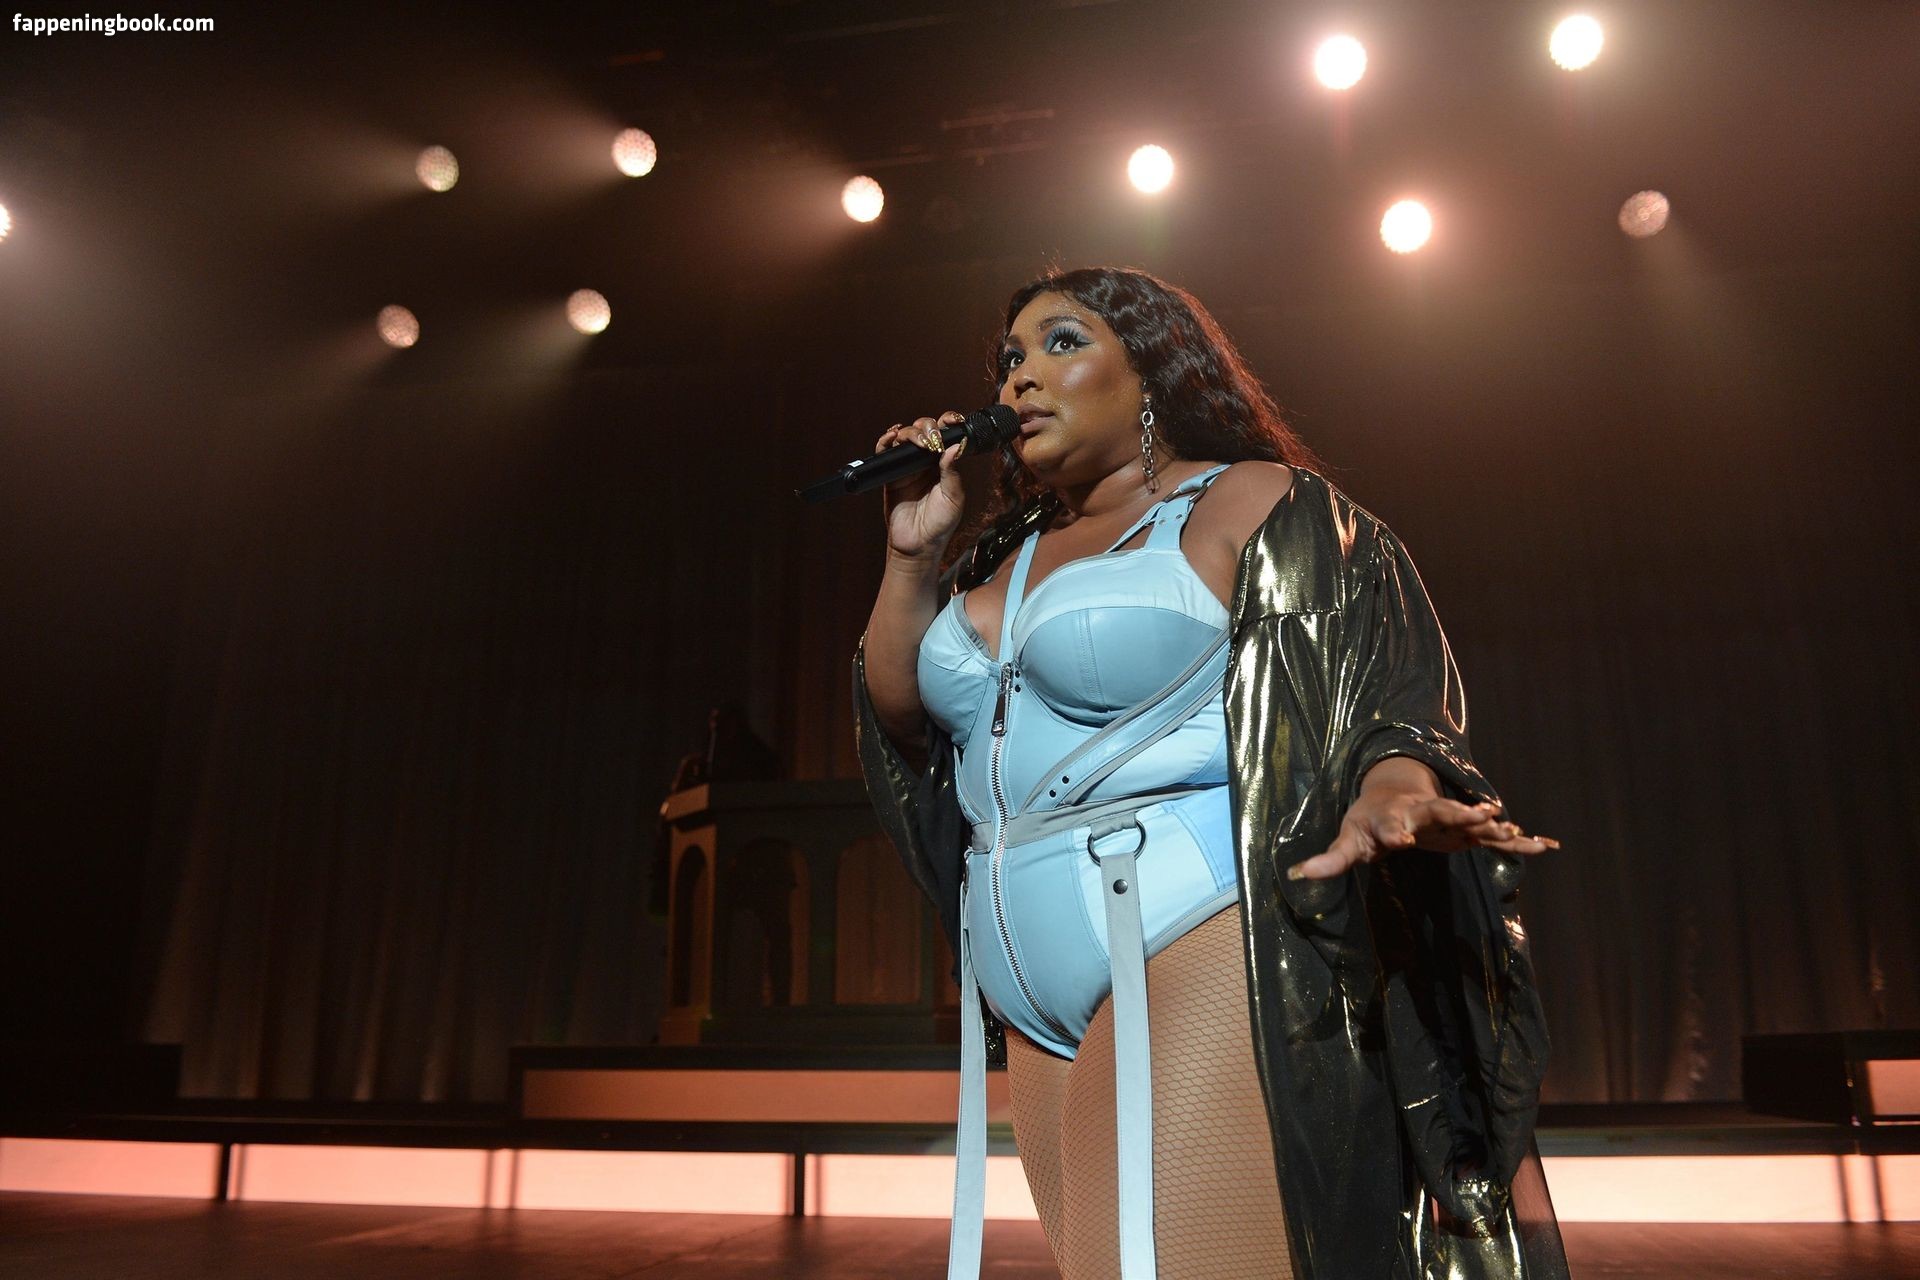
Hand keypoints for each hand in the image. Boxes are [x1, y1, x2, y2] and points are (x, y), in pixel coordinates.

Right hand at [876, 411, 969, 560]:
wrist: (918, 545)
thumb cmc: (940, 524)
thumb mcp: (953, 498)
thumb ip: (952, 473)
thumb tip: (955, 447)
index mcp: (944, 463)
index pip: (946, 435)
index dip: (948, 422)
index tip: (953, 421)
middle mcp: (925, 461)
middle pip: (924, 430)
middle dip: (928, 428)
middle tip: (932, 441)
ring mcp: (906, 466)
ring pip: (905, 436)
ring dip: (910, 433)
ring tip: (917, 442)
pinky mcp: (889, 474)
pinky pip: (885, 452)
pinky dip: (886, 440)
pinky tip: (892, 437)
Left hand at [1286, 793, 1558, 880]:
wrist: (1394, 795)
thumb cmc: (1367, 822)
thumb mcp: (1347, 841)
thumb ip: (1328, 860)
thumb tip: (1296, 873)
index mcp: (1392, 818)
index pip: (1390, 825)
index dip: (1393, 832)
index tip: (1399, 840)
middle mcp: (1423, 813)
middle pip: (1441, 812)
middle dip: (1459, 816)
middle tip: (1482, 818)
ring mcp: (1447, 818)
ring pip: (1472, 819)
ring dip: (1491, 824)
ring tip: (1512, 829)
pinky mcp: (1465, 830)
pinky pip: (1495, 836)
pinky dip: (1519, 840)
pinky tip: (1545, 845)